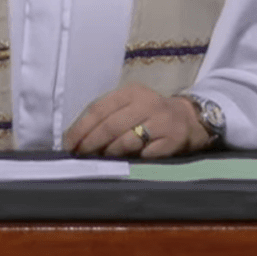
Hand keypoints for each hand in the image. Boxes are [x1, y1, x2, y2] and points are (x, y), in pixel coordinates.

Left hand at [62, 84, 212, 159]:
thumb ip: (106, 117)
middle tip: (80, 155)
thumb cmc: (149, 113)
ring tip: (101, 159)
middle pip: (111, 126)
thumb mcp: (128, 106)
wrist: (188, 118)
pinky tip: (126, 163)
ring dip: (109, 153)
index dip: (81, 128)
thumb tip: (76, 138)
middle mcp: (146, 104)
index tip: (68, 143)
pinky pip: (146, 155)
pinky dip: (133, 160)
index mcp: (130, 92)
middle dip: (91, 143)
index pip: (99, 109)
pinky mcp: (173, 140)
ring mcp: (161, 122)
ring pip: (127, 141)